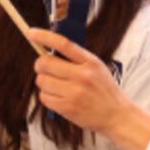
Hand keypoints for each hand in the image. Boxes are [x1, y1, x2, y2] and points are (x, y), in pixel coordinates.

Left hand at [29, 28, 149, 149]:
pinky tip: (58, 97)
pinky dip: (47, 96)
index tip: (32, 33)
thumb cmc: (105, 91)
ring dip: (44, 82)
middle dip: (41, 65)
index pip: (64, 44)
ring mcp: (74, 93)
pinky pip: (44, 97)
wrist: (116, 115)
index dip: (45, 37)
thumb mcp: (97, 68)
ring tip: (56, 86)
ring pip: (41, 81)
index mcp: (90, 62)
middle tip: (45, 68)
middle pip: (45, 63)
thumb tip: (50, 50)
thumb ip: (77, 59)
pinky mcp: (67, 108)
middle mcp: (82, 76)